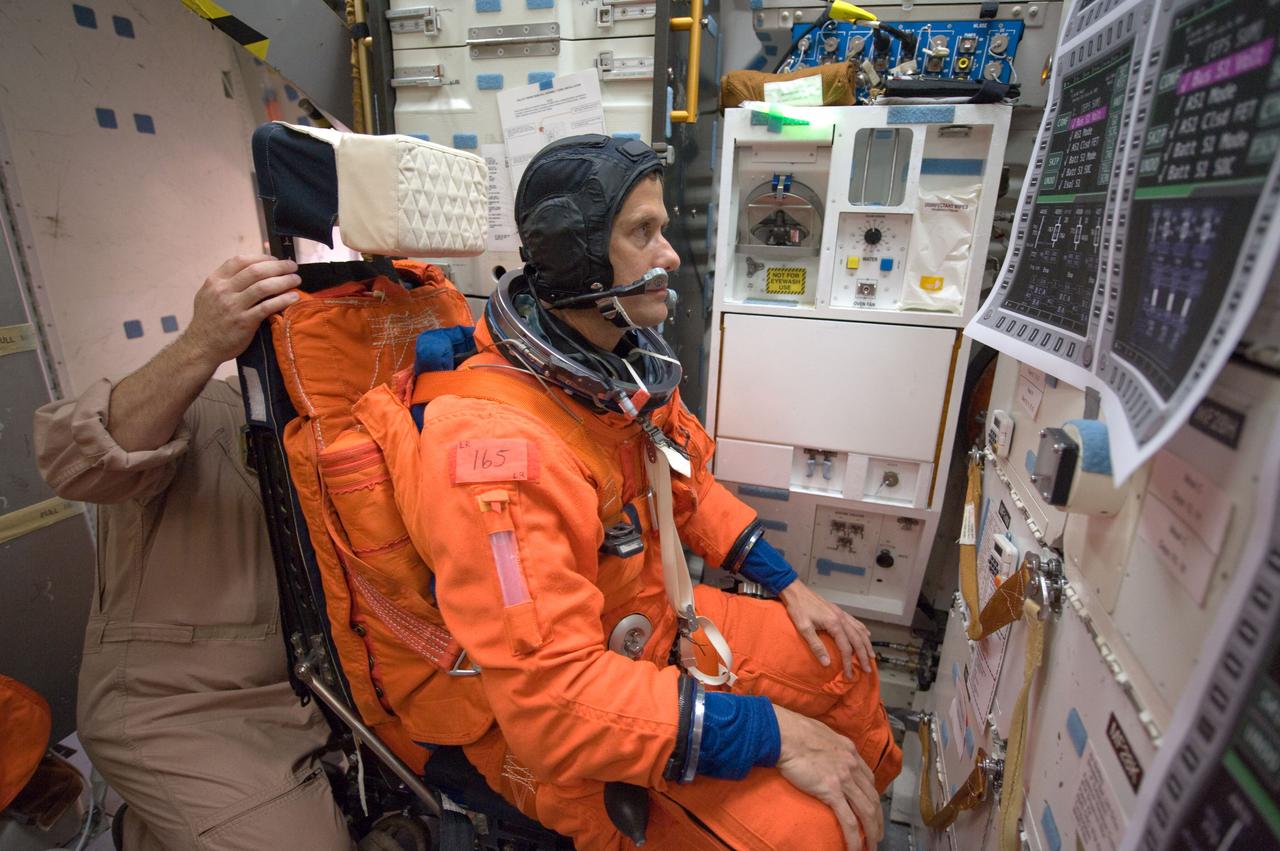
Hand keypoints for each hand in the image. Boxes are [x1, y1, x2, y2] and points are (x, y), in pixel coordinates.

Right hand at [181, 255, 299, 365]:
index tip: (275, 259)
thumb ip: (226, 282)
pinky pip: (267, 307)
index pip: (241, 261)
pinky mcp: (244, 322)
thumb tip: (251, 271)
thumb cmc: (208, 321)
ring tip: (296, 280)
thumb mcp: (208, 295)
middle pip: (256, 271)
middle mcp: (223, 290)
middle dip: (278, 266)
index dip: (261, 258)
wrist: (201, 346)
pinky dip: (283, 300)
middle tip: (292, 267)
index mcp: (215, 281)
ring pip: (264, 286)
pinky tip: (292, 297)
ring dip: (284, 281)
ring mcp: (233, 306)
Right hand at [774, 705, 882, 849]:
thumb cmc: (794, 730)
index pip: (868, 778)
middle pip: (872, 797)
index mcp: (850, 751)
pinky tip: (856, 848)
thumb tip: (824, 751)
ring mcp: (844, 778)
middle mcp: (852, 765)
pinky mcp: (831, 791)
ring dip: (871, 831)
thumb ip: (829, 745)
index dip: (872, 796)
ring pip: (866, 811)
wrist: (785, 733)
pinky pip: (848, 820)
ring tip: (872, 846)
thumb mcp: (821, 733)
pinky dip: (854, 837)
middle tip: (877, 833)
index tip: (871, 807)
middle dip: (877, 818)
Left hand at [778, 581, 872, 677]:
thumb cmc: (798, 609)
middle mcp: (841, 619)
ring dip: (866, 644)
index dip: (848, 662)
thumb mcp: (804, 628)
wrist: (796, 590)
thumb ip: (816, 646)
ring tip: (871, 655)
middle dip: (863, 656)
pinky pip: (855, 622)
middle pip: (857, 640)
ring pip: (859, 631)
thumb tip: (827, 663)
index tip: (850, 674)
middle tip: (868, 669)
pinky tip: (866, 634)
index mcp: (834, 624)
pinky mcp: (838, 611)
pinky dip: (862, 630)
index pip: (846, 648)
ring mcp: (841, 614)